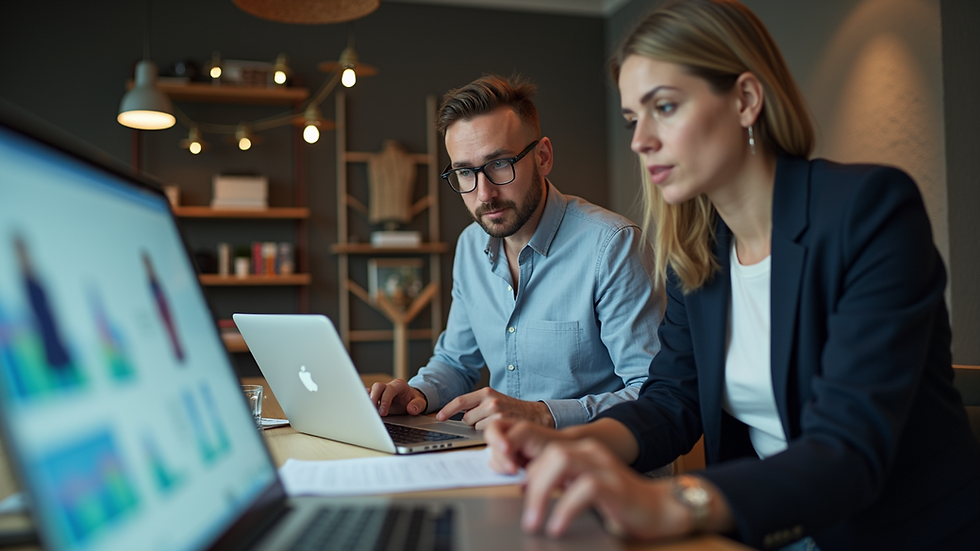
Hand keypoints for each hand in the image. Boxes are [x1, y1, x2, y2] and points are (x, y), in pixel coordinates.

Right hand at [369, 379, 426, 416]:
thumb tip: (411, 409)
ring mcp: (381, 391)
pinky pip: (367, 395)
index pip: (390, 390)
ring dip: (367, 401)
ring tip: (366, 412)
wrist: (410, 399)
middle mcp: (388, 386)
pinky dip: (364, 401)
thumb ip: (417, 405)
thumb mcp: (420, 403)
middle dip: (373, 398)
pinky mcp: (376, 396)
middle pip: (378, 387)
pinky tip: (362, 409)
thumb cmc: (413, 400)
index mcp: (399, 385)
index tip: (383, 412)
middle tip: (373, 412)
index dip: (385, 400)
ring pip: (371, 391)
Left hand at [436, 387, 553, 429]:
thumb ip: (479, 405)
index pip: (460, 401)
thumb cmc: (514, 410)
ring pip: (475, 428)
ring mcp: (496, 412)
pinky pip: (485, 434)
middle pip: (466, 419)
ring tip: (497, 425)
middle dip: (473, 423)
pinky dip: (491, 435)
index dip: (447, 410)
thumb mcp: (496, 401)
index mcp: (486, 392)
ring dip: (482, 430)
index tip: (439, 417)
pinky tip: (501, 431)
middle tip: (489, 422)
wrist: (537, 415)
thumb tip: (461, 415)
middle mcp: (490, 400)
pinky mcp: (501, 423)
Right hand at [484, 418, 568, 474]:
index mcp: (506, 428)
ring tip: (520, 471)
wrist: (561, 457)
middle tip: (515, 468)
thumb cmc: (546, 440)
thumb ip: (511, 438)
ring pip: (494, 465)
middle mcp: (503, 442)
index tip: (506, 449)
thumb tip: (502, 451)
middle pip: (491, 451)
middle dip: (503, 460)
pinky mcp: (509, 472)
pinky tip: (518, 476)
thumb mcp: (527, 433)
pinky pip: (501, 475)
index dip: (495, 439)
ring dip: (506, 469)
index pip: (491, 430)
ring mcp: (505, 458)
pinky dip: (508, 477)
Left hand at [520, 439, 690, 539]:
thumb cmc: (621, 505)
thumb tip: (529, 492)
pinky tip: (558, 527)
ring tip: (534, 522)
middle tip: (526, 517)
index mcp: (583, 452)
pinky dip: (565, 508)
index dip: (528, 470)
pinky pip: (584, 489)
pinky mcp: (615, 486)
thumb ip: (562, 485)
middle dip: (531, 483)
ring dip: (542, 492)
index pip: (545, 451)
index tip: (517, 492)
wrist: (660, 511)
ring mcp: (604, 467)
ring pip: (562, 461)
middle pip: (550, 453)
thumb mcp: (584, 490)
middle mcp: (592, 453)